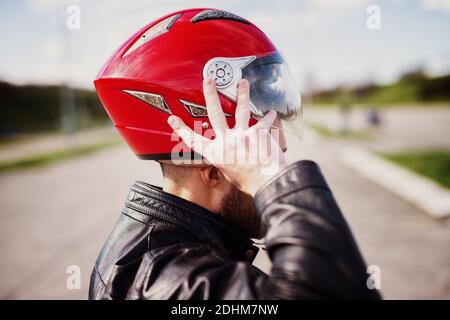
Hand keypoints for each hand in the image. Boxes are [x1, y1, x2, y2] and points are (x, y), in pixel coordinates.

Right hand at [167, 78, 286, 195]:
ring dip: (242, 94)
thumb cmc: (249, 182)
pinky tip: (272, 112)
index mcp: (216, 154)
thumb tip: (228, 153)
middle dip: (210, 95)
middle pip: (215, 114)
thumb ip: (226, 158)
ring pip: (240, 110)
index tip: (172, 118)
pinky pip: (264, 121)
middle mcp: (226, 142)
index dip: (181, 129)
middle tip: (208, 80)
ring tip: (243, 82)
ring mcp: (241, 135)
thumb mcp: (229, 172)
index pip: (194, 140)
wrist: (267, 184)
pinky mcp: (257, 133)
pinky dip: (269, 117)